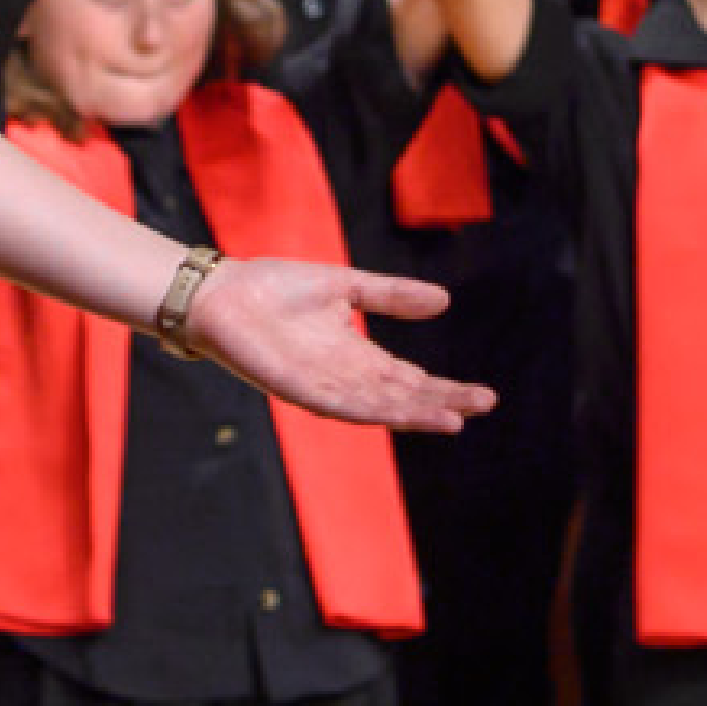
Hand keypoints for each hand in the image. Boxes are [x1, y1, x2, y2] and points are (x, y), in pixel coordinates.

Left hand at [179, 252, 483, 434]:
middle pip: (402, 397)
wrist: (221, 294)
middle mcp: (344, 377)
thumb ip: (391, 295)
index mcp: (356, 355)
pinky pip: (343, 405)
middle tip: (484, 405)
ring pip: (379, 406)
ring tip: (455, 419)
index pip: (408, 378)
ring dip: (417, 414)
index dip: (443, 388)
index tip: (481, 395)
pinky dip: (374, 411)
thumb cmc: (275, 288)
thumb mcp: (345, 286)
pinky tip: (401, 412)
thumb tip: (443, 300)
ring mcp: (323, 387)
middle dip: (442, 402)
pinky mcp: (298, 389)